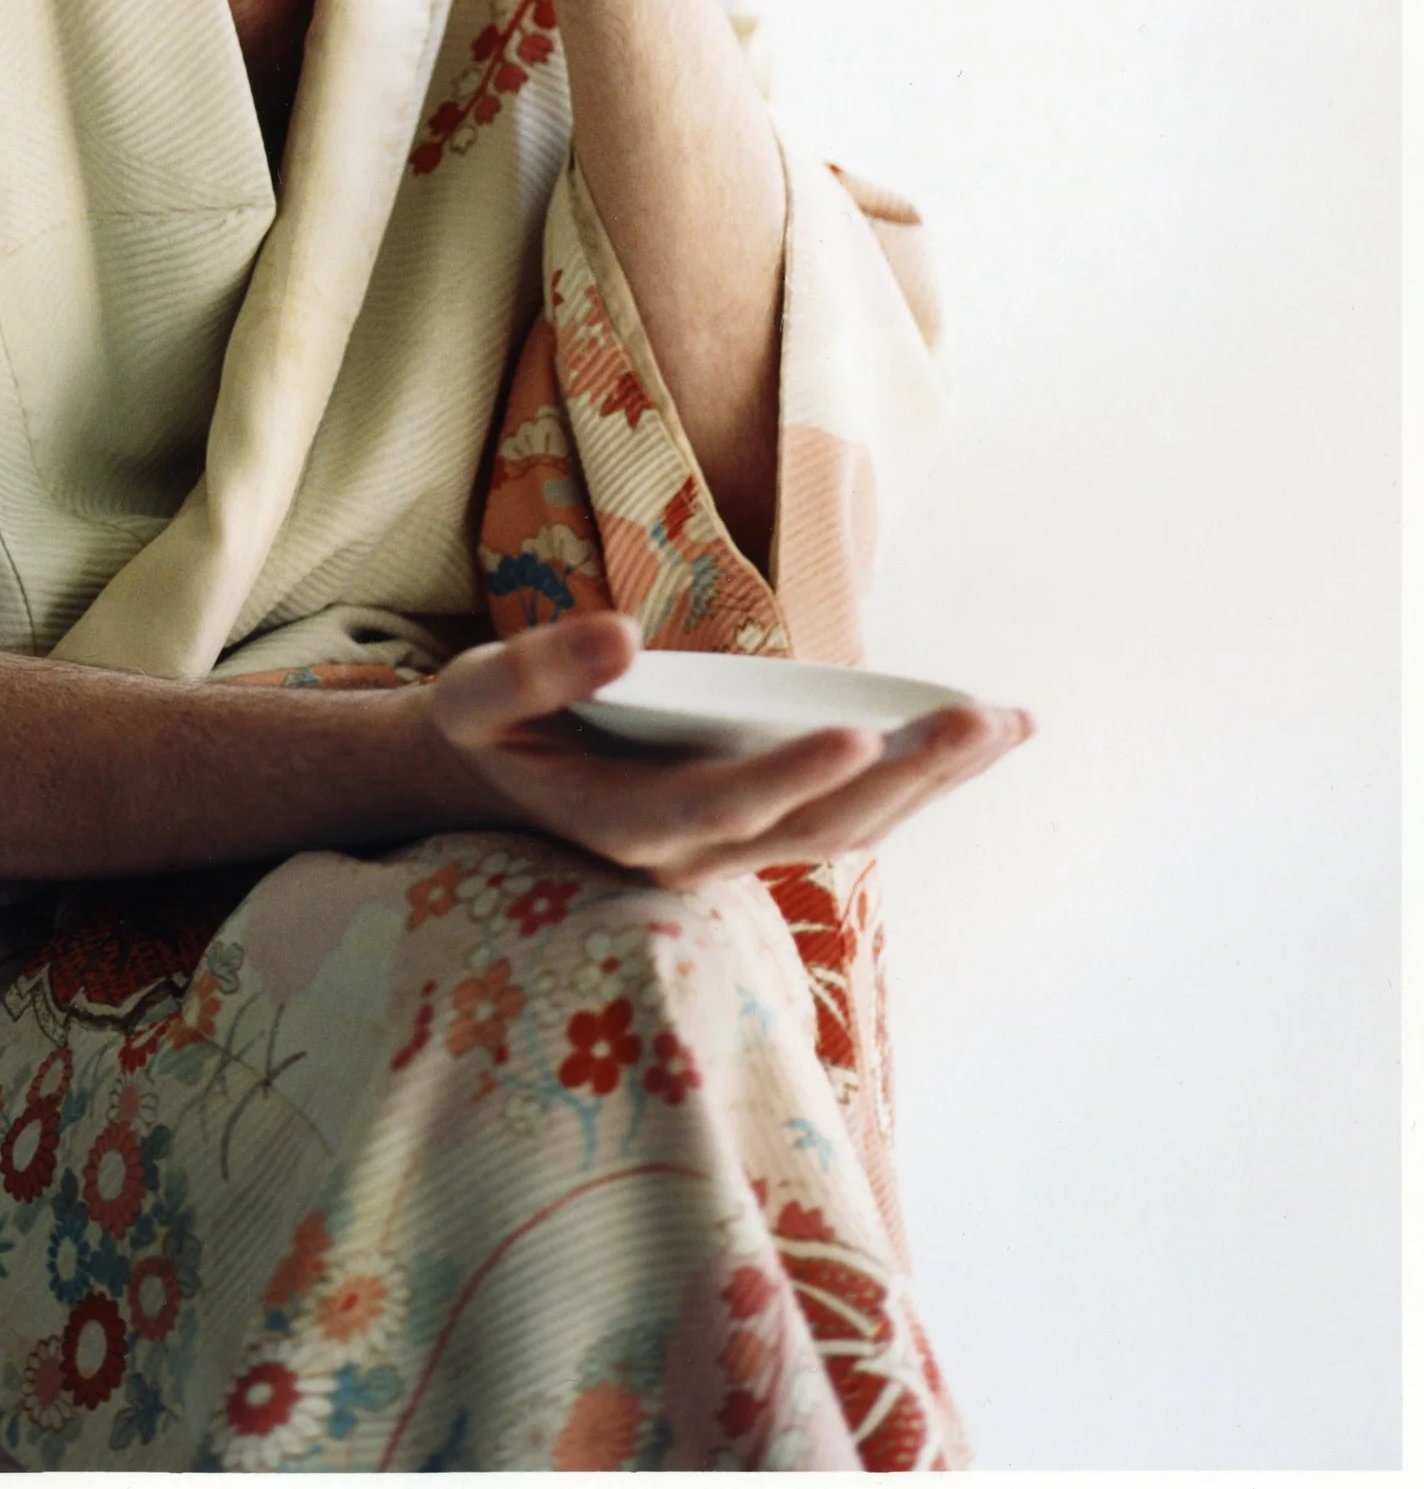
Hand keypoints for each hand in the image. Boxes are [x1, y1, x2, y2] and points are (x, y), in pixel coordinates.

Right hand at [416, 612, 1032, 892]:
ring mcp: (730, 851)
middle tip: (985, 718)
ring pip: (847, 834)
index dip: (793, 775)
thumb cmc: (486, 728)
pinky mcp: (754, 829)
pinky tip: (968, 739)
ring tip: (1008, 723)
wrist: (485, 783)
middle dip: (907, 775)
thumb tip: (620, 633)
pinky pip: (848, 817)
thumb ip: (540, 670)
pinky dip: (913, 782)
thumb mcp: (480, 694)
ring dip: (931, 783)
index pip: (724, 805)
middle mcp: (692, 855)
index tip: (858, 731)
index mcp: (626, 825)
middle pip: (817, 830)